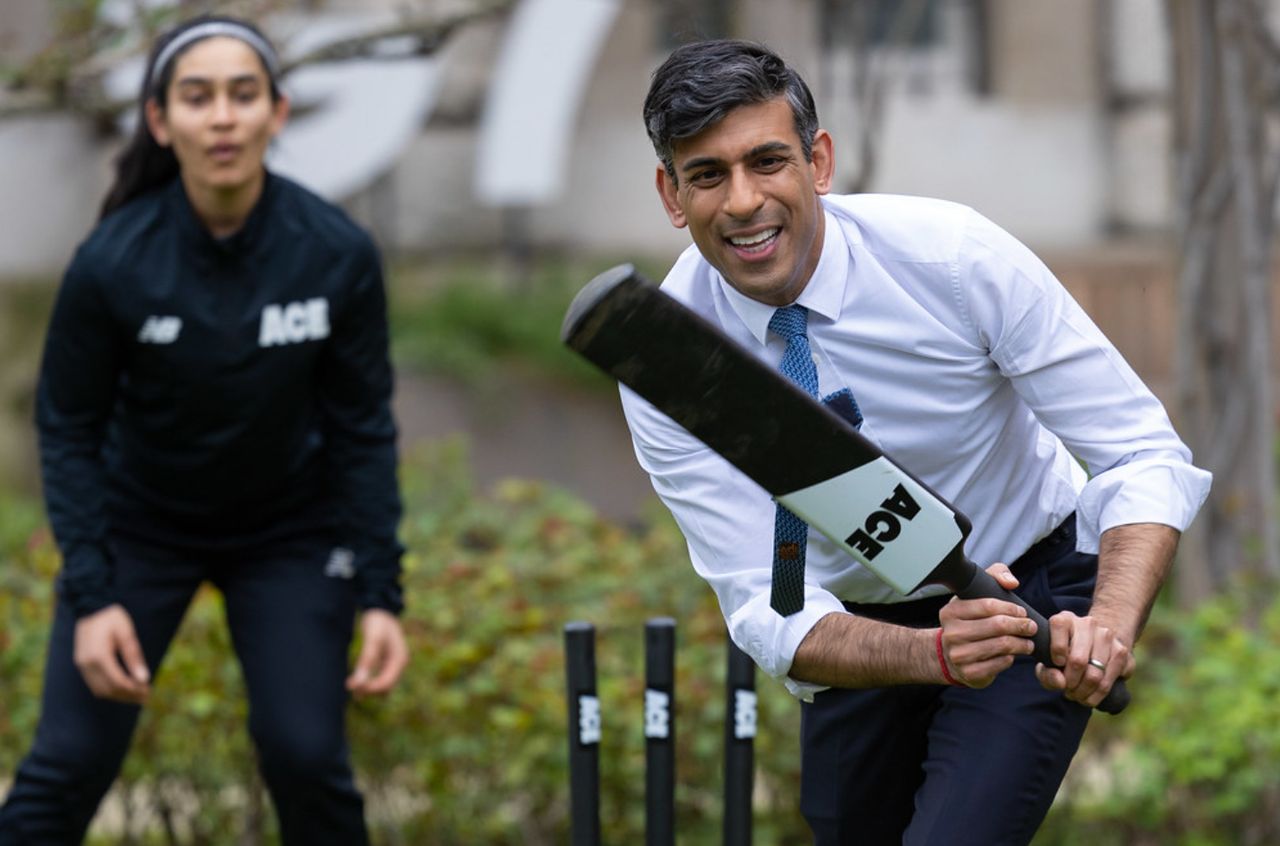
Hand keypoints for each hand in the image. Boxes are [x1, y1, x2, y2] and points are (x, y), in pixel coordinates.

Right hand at [74, 604, 150, 703]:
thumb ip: (134, 656)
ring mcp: (81, 665)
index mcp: (99, 656)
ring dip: (118, 696)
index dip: (134, 690)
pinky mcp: (81, 664)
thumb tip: (144, 679)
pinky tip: (123, 688)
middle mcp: (87, 664)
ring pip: (100, 690)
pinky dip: (109, 690)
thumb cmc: (111, 618)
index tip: (148, 691)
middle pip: (109, 689)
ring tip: (136, 695)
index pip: (118, 682)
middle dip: (128, 696)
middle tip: (146, 696)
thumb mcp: (127, 633)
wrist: (90, 607)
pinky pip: (94, 684)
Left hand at [346, 609, 407, 696]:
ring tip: (352, 686)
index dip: (369, 688)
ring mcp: (395, 663)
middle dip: (369, 690)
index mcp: (400, 659)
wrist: (381, 609)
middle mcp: (399, 663)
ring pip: (384, 685)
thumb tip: (358, 682)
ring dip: (370, 688)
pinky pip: (381, 677)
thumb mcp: (372, 639)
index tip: (352, 686)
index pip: (386, 683)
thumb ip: (366, 659)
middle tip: (350, 686)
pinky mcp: (388, 661)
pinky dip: (371, 681)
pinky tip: (358, 678)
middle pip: (386, 687)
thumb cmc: (378, 622)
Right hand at [937, 563, 1036, 687]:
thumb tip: (1012, 583)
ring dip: (1022, 643)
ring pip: (1002, 645)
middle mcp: (951, 633)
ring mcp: (959, 655)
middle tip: (1031, 627)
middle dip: (1021, 625)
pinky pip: (1000, 664)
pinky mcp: (969, 673)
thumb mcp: (974, 595)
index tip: (1022, 612)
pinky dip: (1011, 658)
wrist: (949, 656)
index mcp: (951, 611)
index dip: (1011, 608)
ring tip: (1028, 642)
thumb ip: (994, 577)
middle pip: (998, 626)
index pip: (988, 605)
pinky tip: (1013, 654)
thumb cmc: (969, 621)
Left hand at [1034, 610, 1133, 707]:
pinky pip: (1110, 679)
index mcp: (1065, 620)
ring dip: (1085, 691)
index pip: (1059, 625)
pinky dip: (1099, 693)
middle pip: (1078, 660)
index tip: (1056, 663)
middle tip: (1067, 690)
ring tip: (1077, 695)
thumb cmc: (1063, 656)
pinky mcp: (1121, 650)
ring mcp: (1107, 636)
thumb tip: (1061, 683)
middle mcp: (1087, 624)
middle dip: (1071, 682)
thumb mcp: (1048, 661)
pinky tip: (1091, 696)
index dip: (1056, 649)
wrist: (1093, 645)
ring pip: (1096, 674)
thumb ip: (1047, 673)